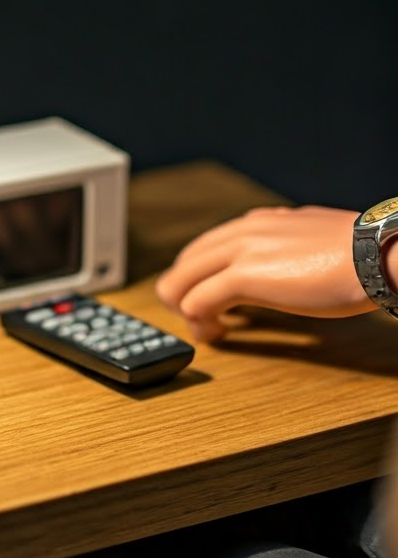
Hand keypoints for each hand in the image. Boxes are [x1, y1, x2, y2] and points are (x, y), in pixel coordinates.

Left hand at [155, 205, 374, 341]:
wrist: (379, 254)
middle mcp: (240, 233)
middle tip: (204, 321)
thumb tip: (280, 267)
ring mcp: (239, 253)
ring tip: (211, 330)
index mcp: (255, 224)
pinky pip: (196, 302)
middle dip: (183, 297)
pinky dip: (199, 323)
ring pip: (178, 284)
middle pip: (182, 265)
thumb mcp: (311, 241)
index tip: (207, 300)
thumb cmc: (359, 255)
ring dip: (187, 313)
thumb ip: (285, 248)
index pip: (201, 248)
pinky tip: (220, 333)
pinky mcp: (243, 276)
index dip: (196, 279)